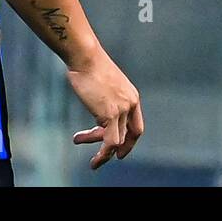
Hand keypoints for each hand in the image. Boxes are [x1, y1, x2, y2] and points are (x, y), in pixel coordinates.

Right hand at [68, 52, 143, 169]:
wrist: (85, 57)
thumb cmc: (88, 66)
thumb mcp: (103, 84)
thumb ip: (105, 98)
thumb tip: (96, 109)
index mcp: (131, 96)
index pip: (136, 125)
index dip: (130, 140)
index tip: (121, 149)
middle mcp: (130, 103)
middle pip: (129, 135)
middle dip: (118, 149)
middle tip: (107, 159)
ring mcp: (122, 109)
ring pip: (118, 142)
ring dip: (104, 155)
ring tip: (93, 163)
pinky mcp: (110, 113)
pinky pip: (110, 141)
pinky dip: (103, 154)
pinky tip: (94, 159)